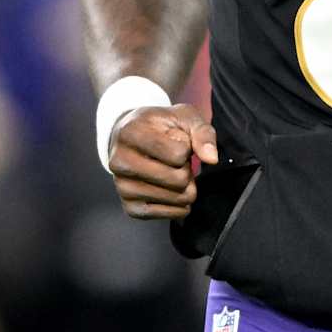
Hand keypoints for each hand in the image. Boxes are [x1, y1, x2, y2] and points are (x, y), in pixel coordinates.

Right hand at [108, 103, 218, 218]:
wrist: (131, 137)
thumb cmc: (160, 126)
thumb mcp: (184, 117)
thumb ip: (203, 133)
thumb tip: (212, 159)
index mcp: (130, 133)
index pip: (178, 154)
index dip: (186, 147)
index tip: (175, 140)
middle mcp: (119, 161)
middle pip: (178, 179)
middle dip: (187, 169)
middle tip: (176, 159)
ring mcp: (122, 187)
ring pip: (176, 198)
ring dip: (184, 186)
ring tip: (170, 170)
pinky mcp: (130, 207)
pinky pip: (169, 214)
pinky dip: (179, 204)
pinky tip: (171, 188)